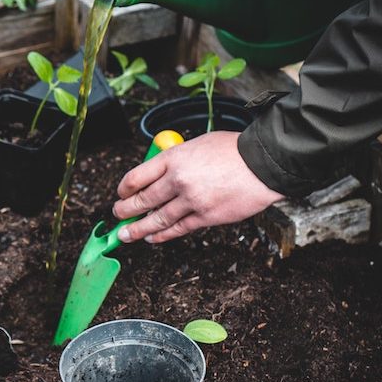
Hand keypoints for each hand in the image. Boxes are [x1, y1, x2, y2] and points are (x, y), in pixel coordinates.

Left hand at [112, 131, 283, 242]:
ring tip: (125, 234)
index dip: (124, 188)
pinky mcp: (206, 217)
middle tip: (117, 215)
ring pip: (156, 219)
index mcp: (174, 158)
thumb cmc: (233, 150)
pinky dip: (162, 235)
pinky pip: (177, 229)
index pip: (137, 176)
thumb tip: (159, 174)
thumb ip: (176, 159)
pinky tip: (152, 238)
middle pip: (142, 200)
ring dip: (137, 229)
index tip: (120, 193)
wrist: (263, 163)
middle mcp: (178, 180)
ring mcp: (191, 200)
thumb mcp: (197, 144)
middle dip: (124, 211)